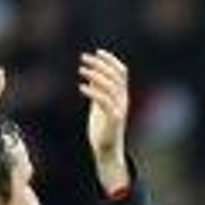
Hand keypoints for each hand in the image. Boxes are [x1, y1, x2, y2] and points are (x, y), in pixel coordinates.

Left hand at [78, 49, 129, 193]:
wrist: (107, 152)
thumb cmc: (102, 129)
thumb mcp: (100, 106)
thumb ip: (98, 90)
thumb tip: (90, 75)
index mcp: (121, 95)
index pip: (121, 72)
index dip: (111, 60)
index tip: (97, 52)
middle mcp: (123, 100)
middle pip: (115, 75)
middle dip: (99, 64)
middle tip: (84, 58)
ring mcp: (119, 109)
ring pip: (110, 85)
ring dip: (94, 75)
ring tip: (81, 70)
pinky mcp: (113, 119)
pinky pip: (104, 101)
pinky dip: (92, 91)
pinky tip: (81, 87)